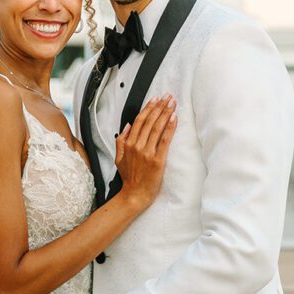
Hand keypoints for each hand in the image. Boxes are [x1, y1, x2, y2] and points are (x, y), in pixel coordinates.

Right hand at [115, 93, 176, 209]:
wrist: (134, 196)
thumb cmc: (129, 178)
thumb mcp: (118, 159)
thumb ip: (121, 141)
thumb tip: (127, 126)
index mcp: (129, 144)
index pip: (139, 121)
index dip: (149, 108)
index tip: (156, 99)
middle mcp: (137, 146)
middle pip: (150, 121)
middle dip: (160, 106)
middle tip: (168, 96)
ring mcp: (147, 153)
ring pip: (157, 128)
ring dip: (166, 113)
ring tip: (172, 103)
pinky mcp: (158, 161)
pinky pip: (164, 141)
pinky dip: (169, 128)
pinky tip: (174, 119)